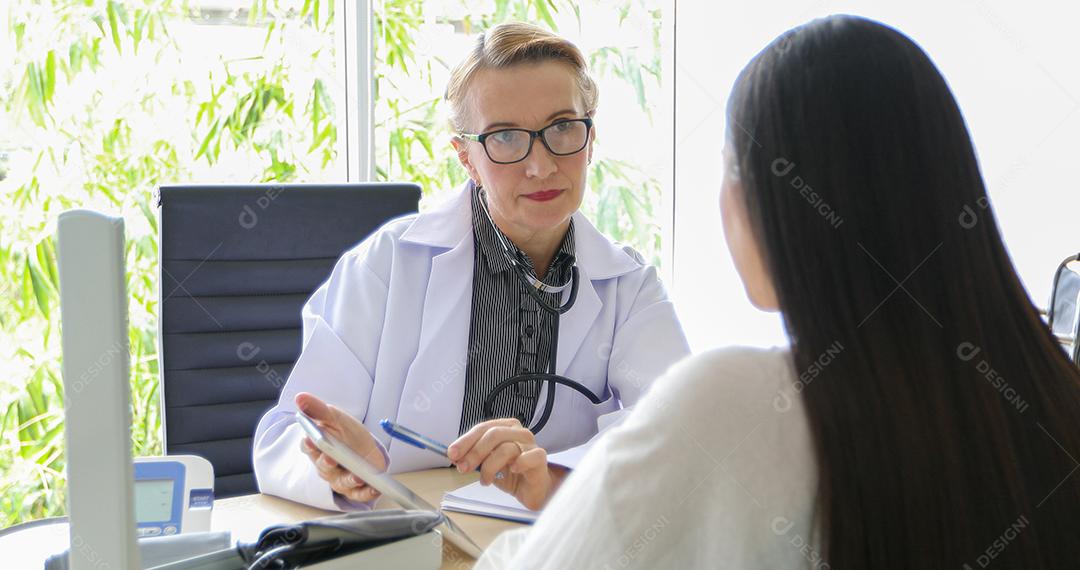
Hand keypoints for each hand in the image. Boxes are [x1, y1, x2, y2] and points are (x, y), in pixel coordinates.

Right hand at [295, 392, 386, 503]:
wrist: (365, 448)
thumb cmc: (346, 433)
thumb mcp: (335, 417)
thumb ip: (318, 409)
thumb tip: (300, 397)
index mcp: (318, 447)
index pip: (309, 447)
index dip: (309, 444)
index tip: (310, 438)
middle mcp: (326, 466)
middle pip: (324, 467)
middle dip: (327, 462)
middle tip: (331, 457)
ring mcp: (339, 479)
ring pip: (341, 482)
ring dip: (349, 480)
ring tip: (357, 476)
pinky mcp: (355, 489)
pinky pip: (359, 494)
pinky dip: (367, 493)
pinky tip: (374, 488)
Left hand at [447, 418, 567, 510]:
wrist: (531, 489)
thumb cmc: (510, 473)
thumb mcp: (486, 464)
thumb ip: (472, 457)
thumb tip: (455, 456)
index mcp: (504, 427)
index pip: (482, 428)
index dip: (465, 441)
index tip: (452, 454)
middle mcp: (518, 432)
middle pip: (493, 434)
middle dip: (475, 452)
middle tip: (463, 468)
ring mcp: (530, 444)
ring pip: (507, 448)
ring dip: (490, 466)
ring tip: (485, 480)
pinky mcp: (540, 458)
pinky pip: (530, 456)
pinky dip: (519, 462)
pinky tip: (512, 470)